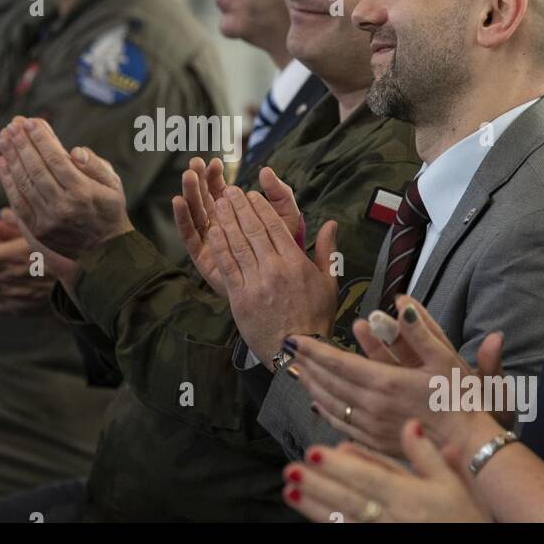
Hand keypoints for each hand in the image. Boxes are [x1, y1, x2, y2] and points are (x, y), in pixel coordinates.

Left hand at [0, 117, 134, 259]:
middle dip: (22, 143)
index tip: (31, 121)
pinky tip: (1, 162)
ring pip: (24, 183)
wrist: (104, 250)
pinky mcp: (37, 230)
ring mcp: (48, 220)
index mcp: (84, 192)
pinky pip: (17, 201)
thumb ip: (96, 165)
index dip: (41, 138)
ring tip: (4, 137)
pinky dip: (7, 180)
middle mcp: (64, 206)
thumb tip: (75, 151)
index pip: (56, 159)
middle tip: (12, 124)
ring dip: (11, 157)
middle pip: (36, 168)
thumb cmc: (108, 209)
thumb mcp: (113, 184)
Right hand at [172, 162, 303, 297]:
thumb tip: (265, 171)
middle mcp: (219, 225)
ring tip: (188, 176)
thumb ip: (279, 194)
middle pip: (204, 198)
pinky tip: (179, 201)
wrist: (286, 288)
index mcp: (236, 214)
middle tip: (195, 163)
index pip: (221, 189)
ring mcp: (209, 240)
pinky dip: (182, 218)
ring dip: (190, 193)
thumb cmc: (287, 252)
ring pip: (195, 213)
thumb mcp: (287, 218)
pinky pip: (189, 236)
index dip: (216, 175)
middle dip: (199, 179)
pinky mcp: (202, 257)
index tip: (216, 162)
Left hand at [207, 185, 338, 364]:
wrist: (297, 351)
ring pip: (237, 244)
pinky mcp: (239, 298)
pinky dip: (219, 247)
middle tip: (229, 191)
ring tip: (218, 203)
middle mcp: (274, 269)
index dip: (261, 208)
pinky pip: (227, 266)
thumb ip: (327, 250)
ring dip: (226, 221)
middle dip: (240, 207)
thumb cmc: (316, 318)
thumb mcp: (329, 283)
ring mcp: (255, 283)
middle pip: (253, 230)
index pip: (275, 227)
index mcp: (296, 263)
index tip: (252, 194)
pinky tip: (212, 232)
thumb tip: (331, 223)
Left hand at [282, 420, 490, 522]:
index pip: (369, 478)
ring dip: (314, 506)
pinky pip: (347, 534)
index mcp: (411, 496)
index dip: (341, 467)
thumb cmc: (466, 519)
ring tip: (289, 491)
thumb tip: (410, 425)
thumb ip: (429, 456)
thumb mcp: (455, 485)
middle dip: (318, 485)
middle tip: (291, 471)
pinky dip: (326, 523)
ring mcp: (383, 535)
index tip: (315, 452)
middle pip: (349, 499)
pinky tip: (308, 513)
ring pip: (343, 519)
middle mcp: (393, 517)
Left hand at [287, 294, 506, 455]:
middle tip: (289, 351)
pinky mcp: (375, 443)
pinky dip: (325, 412)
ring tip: (298, 372)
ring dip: (312, 387)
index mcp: (385, 381)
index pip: (337, 363)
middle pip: (328, 382)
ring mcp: (371, 427)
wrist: (468, 444)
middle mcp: (372, 405)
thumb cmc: (459, 399)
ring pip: (330, 405)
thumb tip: (401, 302)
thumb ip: (420, 330)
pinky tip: (318, 404)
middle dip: (307, 365)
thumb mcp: (445, 359)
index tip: (293, 339)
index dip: (312, 350)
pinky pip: (341, 425)